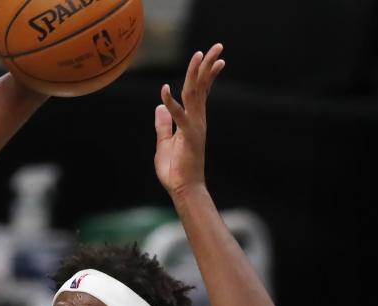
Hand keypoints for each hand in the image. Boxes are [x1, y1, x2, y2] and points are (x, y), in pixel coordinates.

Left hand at [154, 44, 224, 197]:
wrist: (183, 189)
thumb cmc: (176, 169)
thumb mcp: (164, 143)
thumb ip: (163, 125)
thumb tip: (159, 107)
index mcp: (193, 121)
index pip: (202, 93)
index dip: (207, 75)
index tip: (216, 59)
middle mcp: (197, 120)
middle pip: (202, 87)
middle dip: (208, 65)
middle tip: (219, 45)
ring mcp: (194, 127)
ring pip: (195, 95)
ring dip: (196, 74)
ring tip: (200, 55)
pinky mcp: (188, 136)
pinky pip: (179, 116)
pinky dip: (171, 102)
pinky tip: (165, 89)